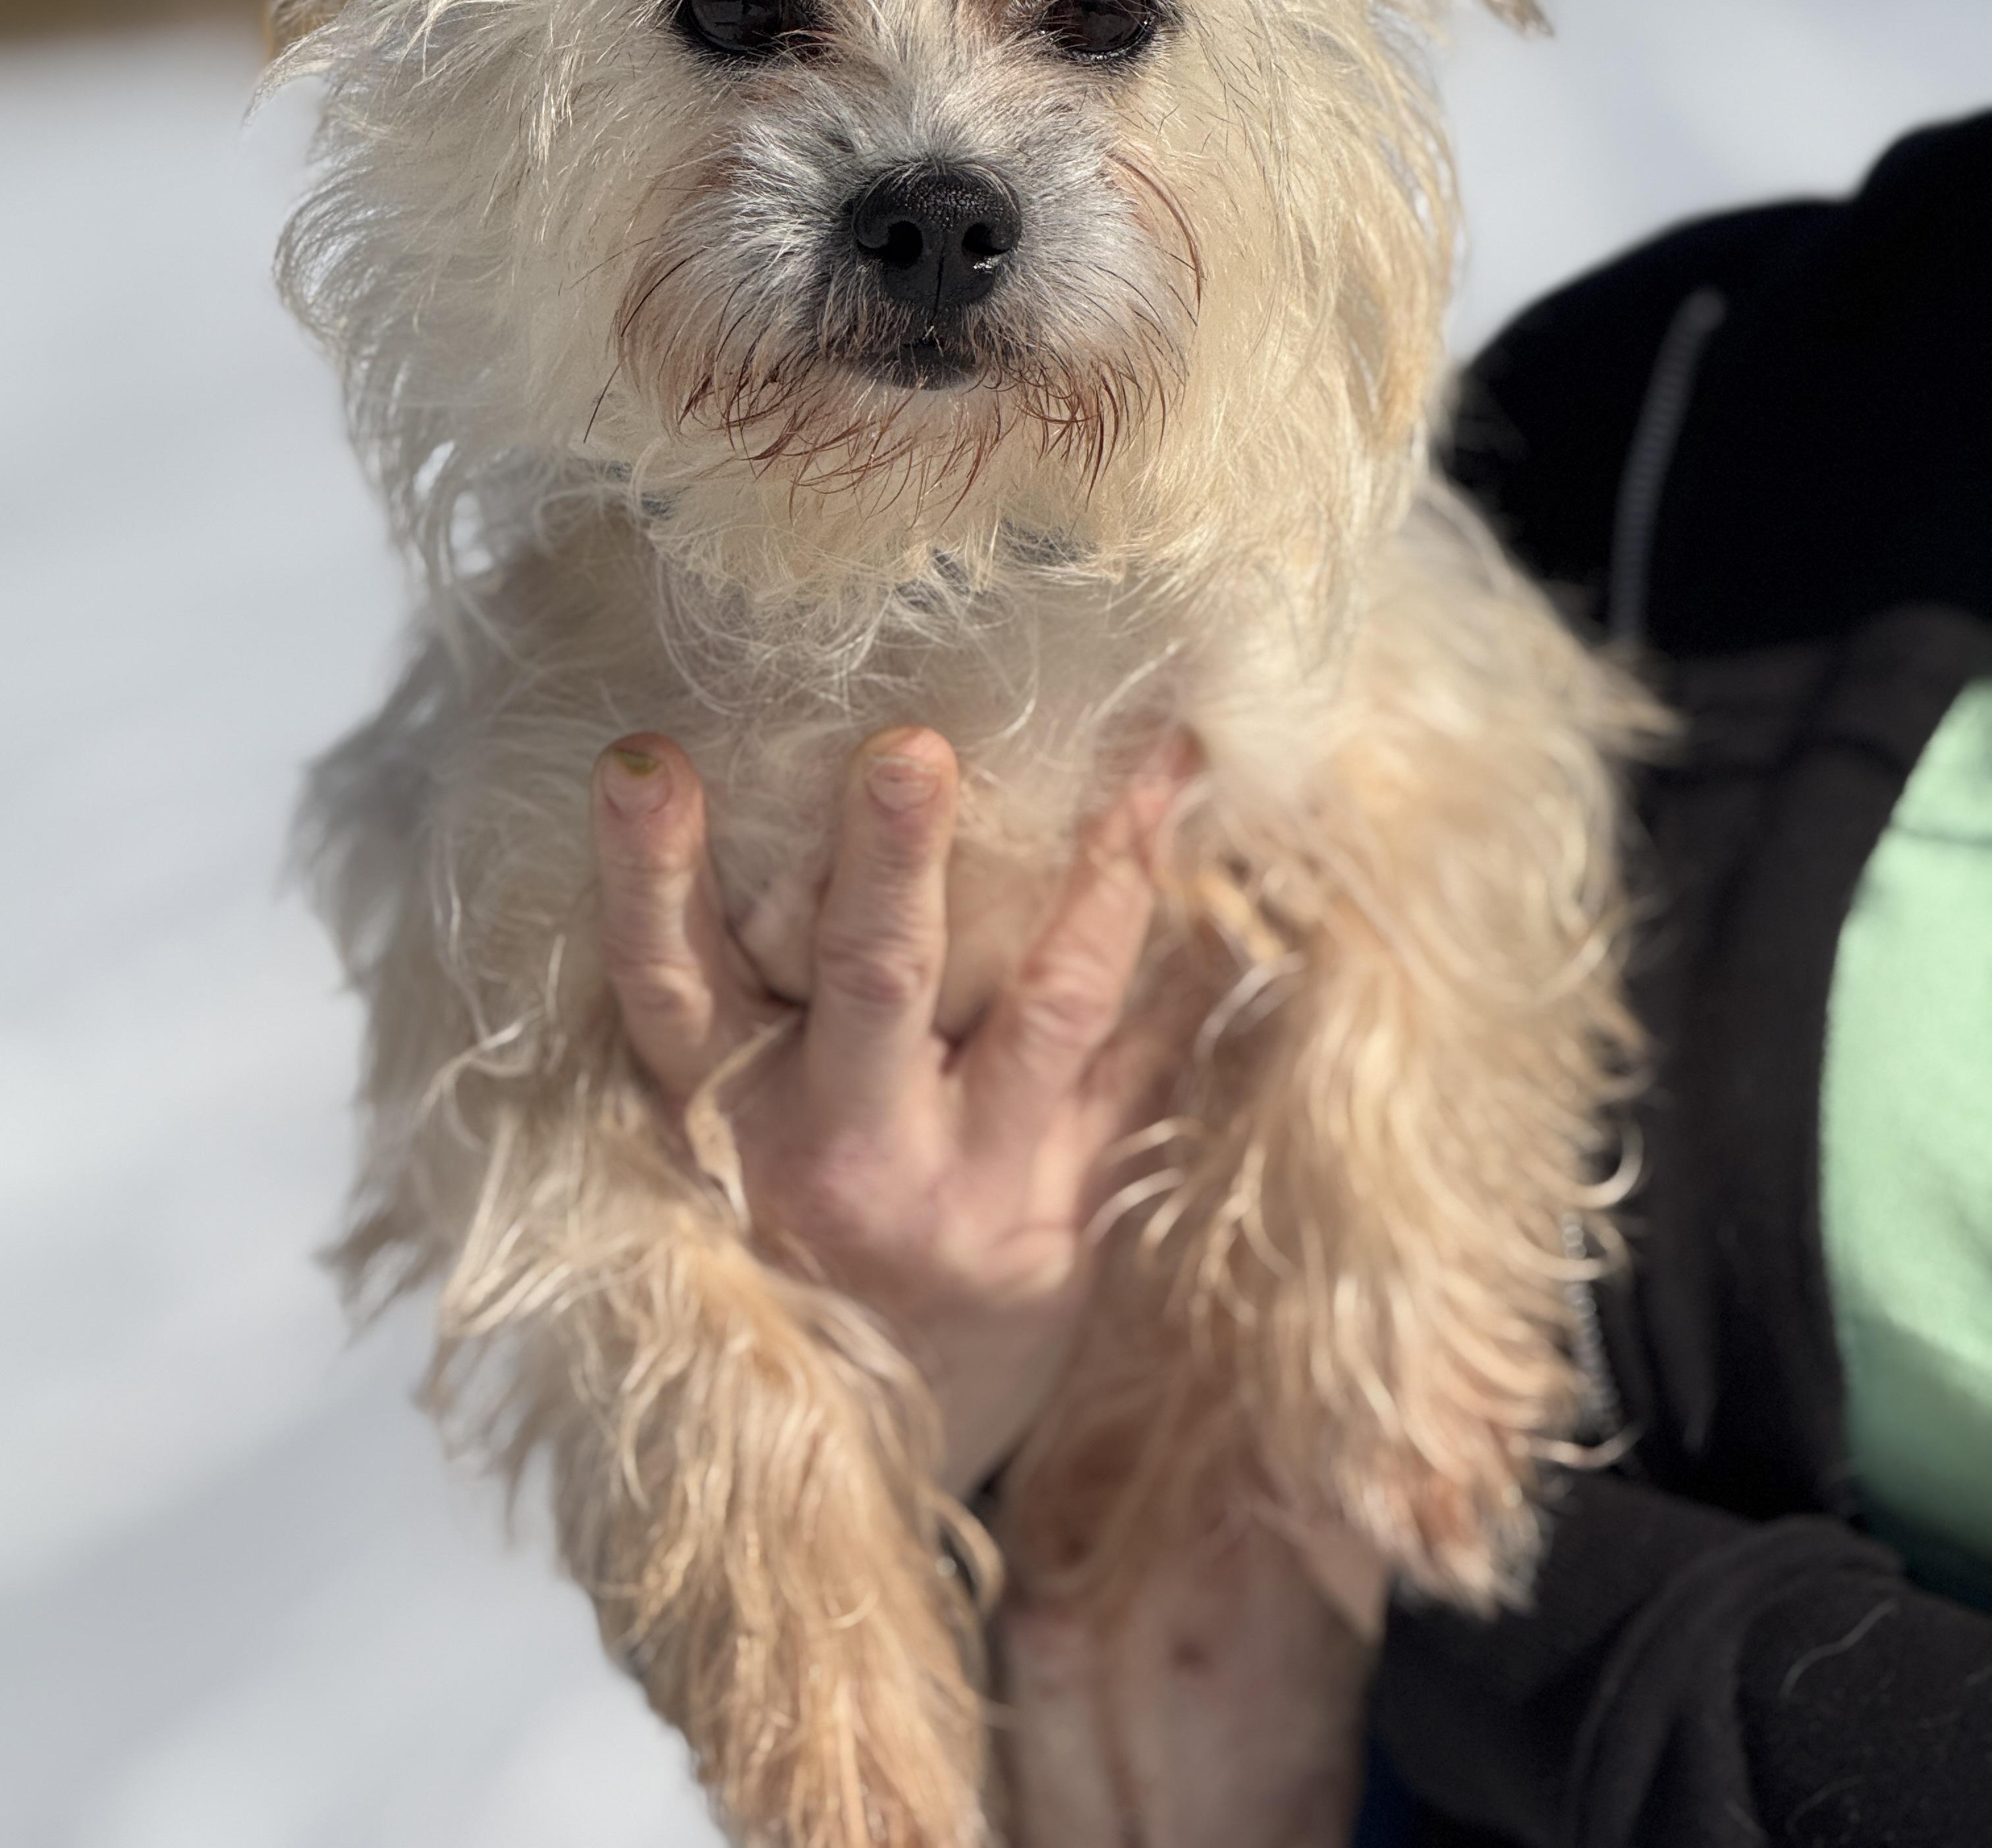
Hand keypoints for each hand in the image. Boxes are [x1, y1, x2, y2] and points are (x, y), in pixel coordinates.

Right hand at [591, 726, 1186, 1496]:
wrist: (876, 1444)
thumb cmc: (781, 1243)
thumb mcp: (707, 1140)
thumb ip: (726, 1002)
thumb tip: (736, 783)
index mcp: (725, 1120)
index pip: (666, 981)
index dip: (648, 870)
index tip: (644, 758)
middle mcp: (845, 1153)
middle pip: (870, 979)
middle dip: (894, 856)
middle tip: (912, 747)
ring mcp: (978, 1184)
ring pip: (1054, 1003)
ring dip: (1108, 868)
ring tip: (1160, 753)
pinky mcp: (1079, 1210)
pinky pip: (1152, 1060)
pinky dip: (1196, 957)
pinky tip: (1241, 858)